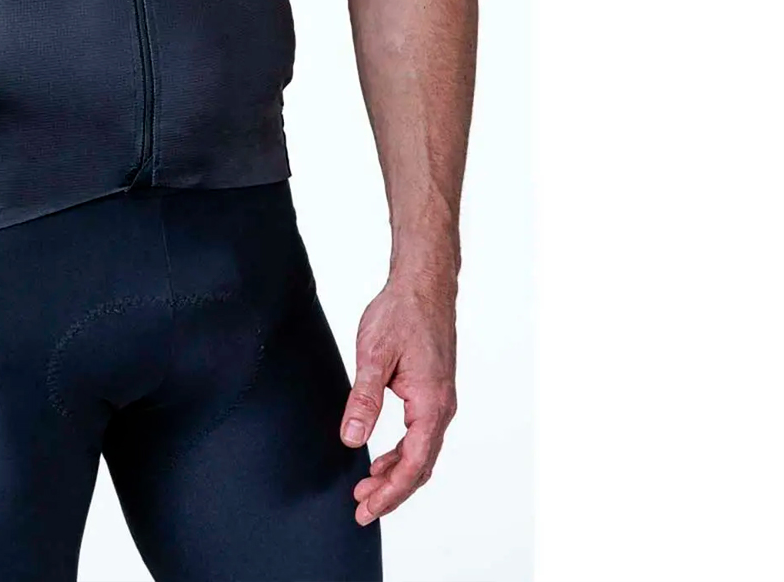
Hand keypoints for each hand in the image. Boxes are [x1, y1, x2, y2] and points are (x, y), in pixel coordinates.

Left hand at [340, 272, 456, 525]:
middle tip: (361, 508)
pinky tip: (380, 457)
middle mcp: (442, 408)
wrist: (423, 285)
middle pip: (419, 467)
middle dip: (391, 491)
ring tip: (366, 488)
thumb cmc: (401, 314)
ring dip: (394, 474)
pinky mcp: (433, 393)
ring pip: (421, 453)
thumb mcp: (374, 355)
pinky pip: (420, 436)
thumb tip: (351, 439)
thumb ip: (364, 399)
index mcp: (431, 404)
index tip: (365, 509)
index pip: (412, 465)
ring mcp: (440, 401)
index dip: (389, 492)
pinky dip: (401, 454)